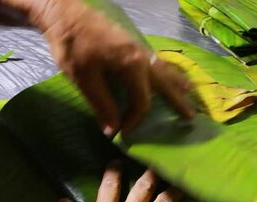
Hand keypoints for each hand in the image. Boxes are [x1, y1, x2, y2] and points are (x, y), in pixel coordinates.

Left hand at [28, 0, 193, 134]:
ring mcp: (138, 48)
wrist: (65, 14)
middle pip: (164, 83)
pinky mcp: (131, 44)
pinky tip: (168, 72)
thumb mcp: (84, 79)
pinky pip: (156, 60)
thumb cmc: (73, 46)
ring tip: (189, 91)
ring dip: (176, 82)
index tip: (122, 132)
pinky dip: (167, 69)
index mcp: (132, 66)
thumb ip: (102, 105)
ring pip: (163, 68)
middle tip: (191, 116)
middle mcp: (141, 56)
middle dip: (177, 100)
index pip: (142, 101)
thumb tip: (114, 130)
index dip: (134, 120)